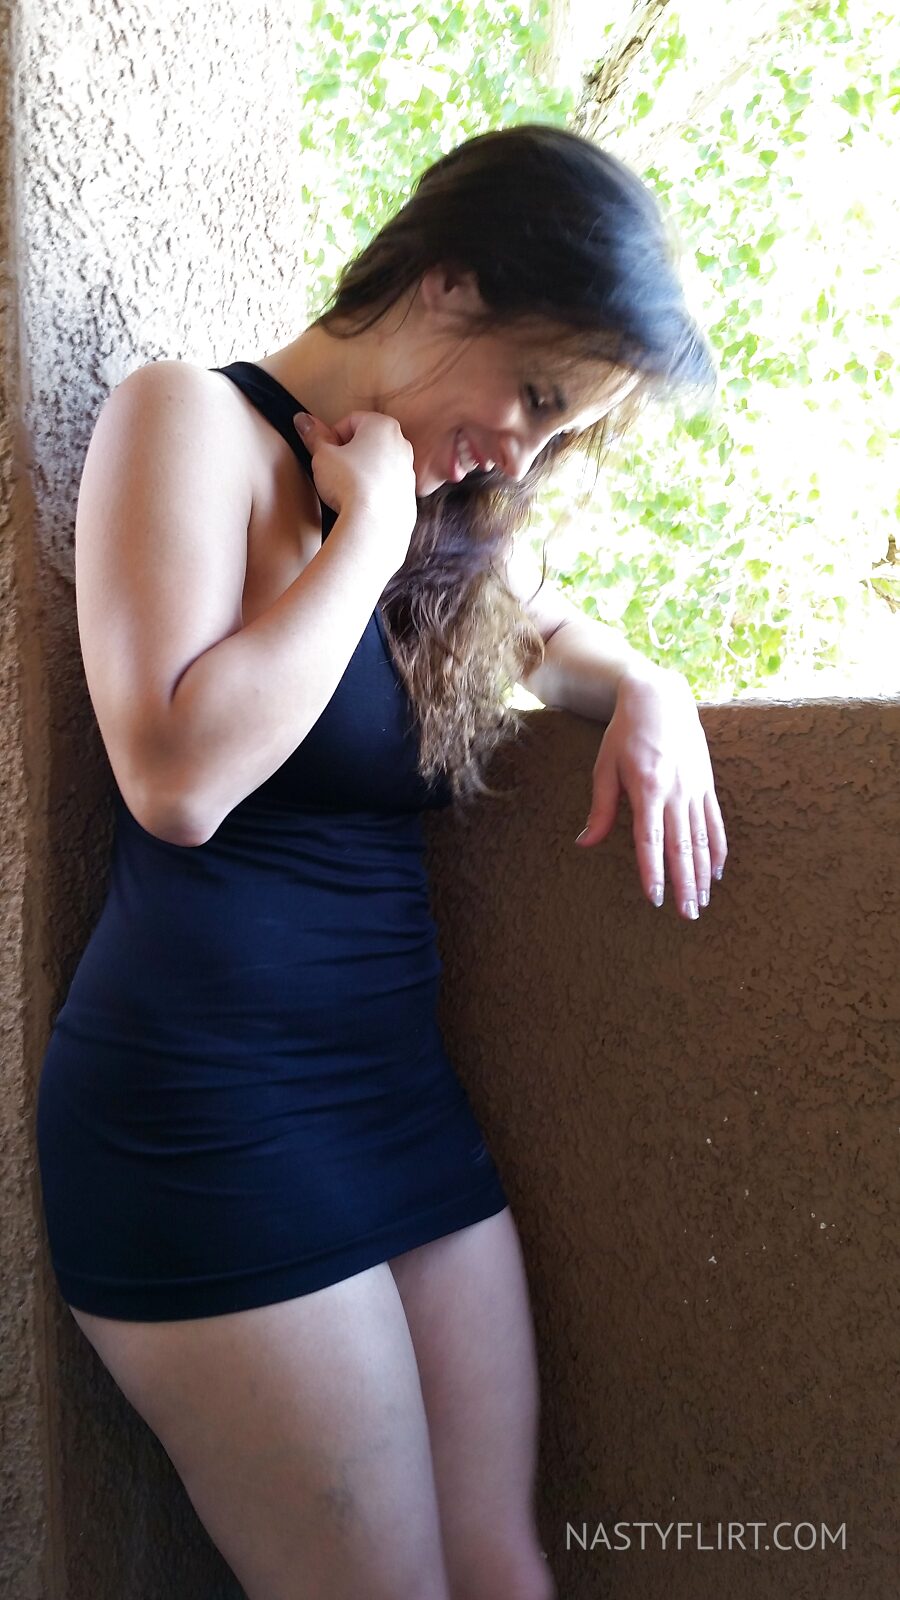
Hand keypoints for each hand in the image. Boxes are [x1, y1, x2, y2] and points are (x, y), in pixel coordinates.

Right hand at [293, 409, 417, 567]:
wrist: (373, 524)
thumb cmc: (349, 485)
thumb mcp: (322, 456)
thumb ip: (314, 436)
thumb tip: (303, 420)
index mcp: (382, 425)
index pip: (350, 420)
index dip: (332, 436)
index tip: (325, 453)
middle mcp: (402, 443)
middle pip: (367, 440)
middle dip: (348, 452)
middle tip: (333, 469)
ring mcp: (408, 469)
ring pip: (378, 463)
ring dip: (361, 470)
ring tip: (347, 487)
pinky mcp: (408, 493)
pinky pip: (386, 484)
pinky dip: (373, 488)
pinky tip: (360, 501)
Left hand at [575, 667, 727, 919]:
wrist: (660, 697)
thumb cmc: (624, 733)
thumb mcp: (605, 767)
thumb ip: (600, 809)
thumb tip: (585, 844)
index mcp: (647, 788)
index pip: (650, 840)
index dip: (653, 871)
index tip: (655, 897)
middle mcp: (675, 791)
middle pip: (682, 846)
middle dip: (685, 883)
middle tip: (687, 913)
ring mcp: (695, 788)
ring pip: (702, 839)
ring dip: (703, 872)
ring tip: (702, 901)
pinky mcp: (706, 783)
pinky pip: (715, 822)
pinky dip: (717, 848)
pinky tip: (716, 871)